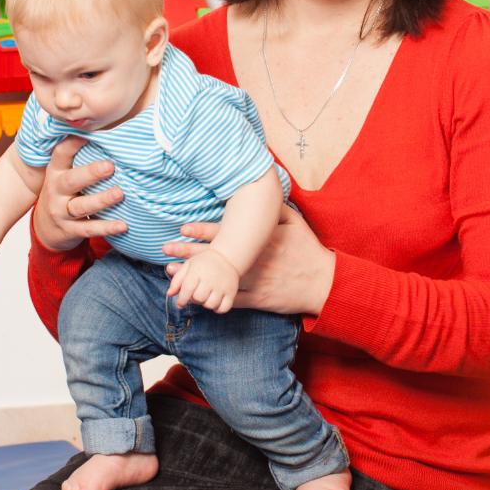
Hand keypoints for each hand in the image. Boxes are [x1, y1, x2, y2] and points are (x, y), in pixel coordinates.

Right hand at [31, 136, 127, 250]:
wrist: (45, 227)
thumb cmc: (63, 193)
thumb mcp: (63, 174)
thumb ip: (78, 157)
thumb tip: (106, 130)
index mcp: (56, 172)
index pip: (61, 155)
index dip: (73, 143)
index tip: (89, 135)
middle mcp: (56, 191)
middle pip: (71, 181)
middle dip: (90, 173)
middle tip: (109, 166)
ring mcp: (61, 212)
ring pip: (81, 206)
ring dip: (101, 199)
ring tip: (120, 193)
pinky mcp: (70, 230)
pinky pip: (89, 229)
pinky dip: (106, 227)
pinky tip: (123, 225)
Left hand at [164, 204, 335, 316]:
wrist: (324, 284)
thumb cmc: (309, 251)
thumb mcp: (295, 223)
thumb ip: (277, 208)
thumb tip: (264, 190)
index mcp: (260, 240)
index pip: (225, 233)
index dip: (202, 230)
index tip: (182, 228)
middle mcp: (254, 259)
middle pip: (215, 255)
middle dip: (188, 252)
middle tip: (165, 250)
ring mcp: (255, 280)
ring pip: (218, 278)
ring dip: (194, 276)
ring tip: (172, 273)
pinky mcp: (258, 299)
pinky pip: (231, 299)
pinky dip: (211, 298)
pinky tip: (194, 297)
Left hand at [166, 247, 240, 311]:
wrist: (226, 257)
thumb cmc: (203, 263)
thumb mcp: (188, 266)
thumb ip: (177, 280)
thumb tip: (169, 294)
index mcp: (197, 271)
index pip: (186, 290)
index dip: (181, 300)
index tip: (180, 304)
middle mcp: (210, 279)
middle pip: (198, 299)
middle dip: (194, 299)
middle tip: (196, 294)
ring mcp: (222, 286)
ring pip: (210, 305)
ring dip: (205, 304)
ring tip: (205, 296)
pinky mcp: (231, 292)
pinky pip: (223, 309)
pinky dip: (217, 308)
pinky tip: (215, 301)